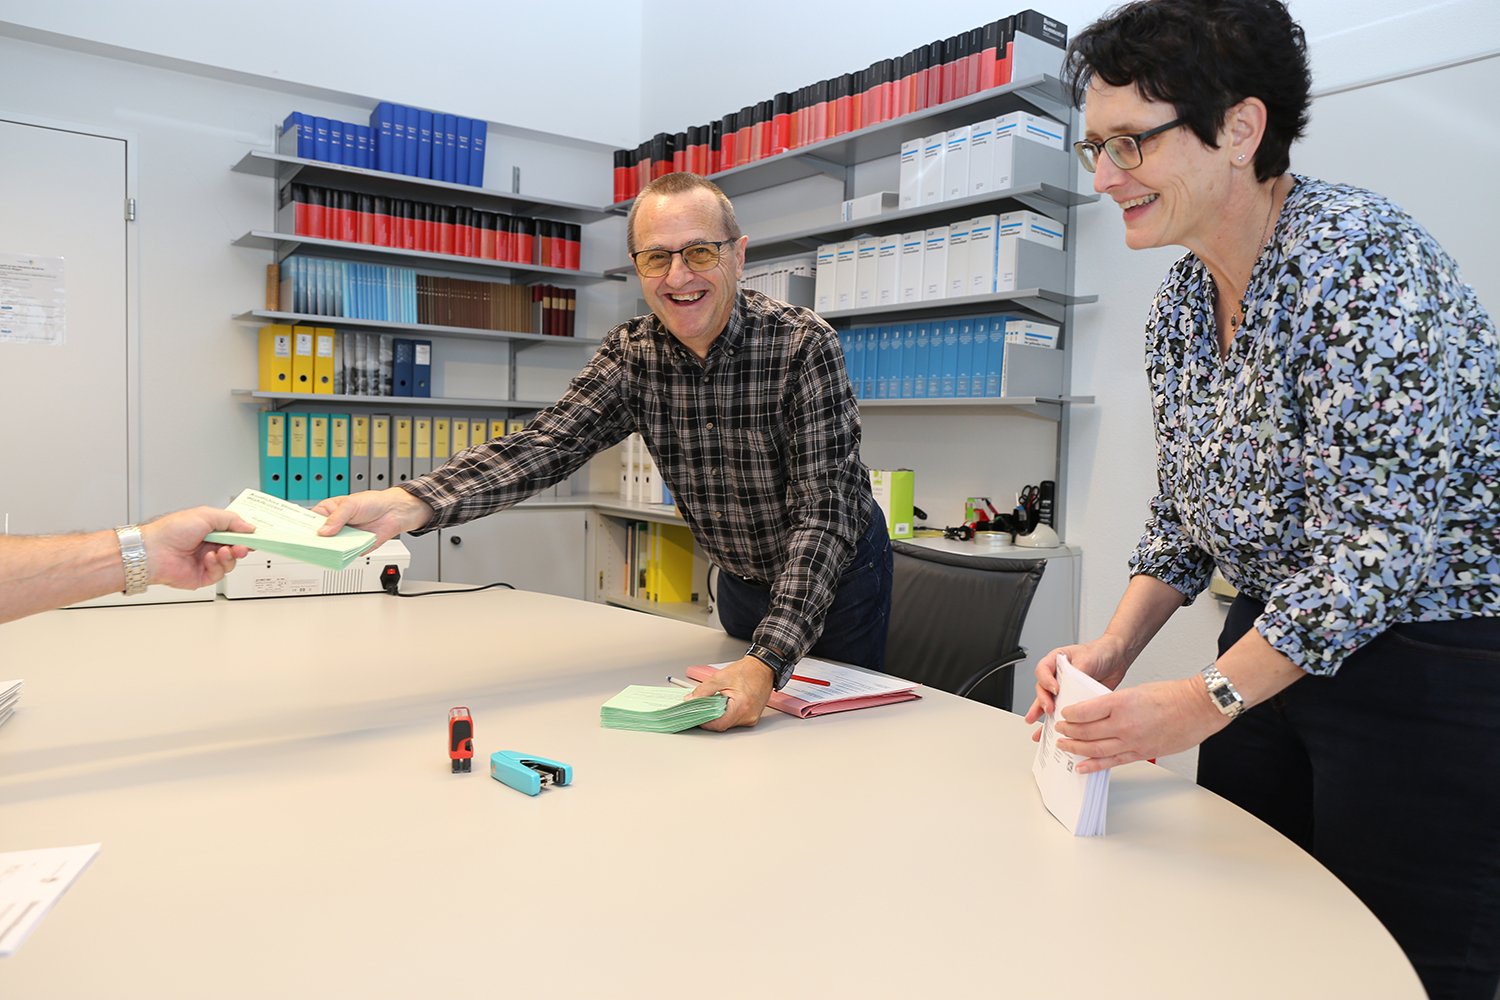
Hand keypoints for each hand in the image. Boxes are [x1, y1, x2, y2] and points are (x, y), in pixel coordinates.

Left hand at [140, 507, 254, 589]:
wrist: (153, 551)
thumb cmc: (170, 531)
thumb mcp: (205, 515)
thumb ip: (231, 519)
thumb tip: (249, 526)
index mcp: (210, 529)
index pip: (235, 532)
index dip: (246, 534)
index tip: (257, 535)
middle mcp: (209, 545)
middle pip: (236, 548)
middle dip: (242, 547)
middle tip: (243, 546)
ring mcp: (206, 561)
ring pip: (231, 562)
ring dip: (229, 556)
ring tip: (222, 551)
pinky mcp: (203, 576)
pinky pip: (220, 574)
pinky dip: (217, 566)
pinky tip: (209, 559)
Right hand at [312, 488, 433, 546]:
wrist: (394, 512)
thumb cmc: (372, 502)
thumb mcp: (351, 504)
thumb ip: (337, 518)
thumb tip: (323, 531)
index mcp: (328, 512)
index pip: (308, 521)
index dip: (300, 527)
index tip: (292, 534)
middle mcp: (333, 527)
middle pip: (317, 538)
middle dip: (311, 542)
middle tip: (303, 546)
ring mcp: (343, 538)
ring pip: (329, 549)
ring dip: (325, 552)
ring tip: (317, 553)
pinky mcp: (353, 549)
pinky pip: (344, 556)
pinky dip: (340, 558)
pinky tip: (335, 558)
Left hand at [689, 655, 774, 730]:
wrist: (764, 667)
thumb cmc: (748, 671)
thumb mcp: (720, 677)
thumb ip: (703, 691)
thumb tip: (691, 700)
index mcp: (741, 707)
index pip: (718, 724)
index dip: (704, 721)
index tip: (696, 716)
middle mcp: (748, 716)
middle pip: (723, 725)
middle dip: (711, 717)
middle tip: (704, 706)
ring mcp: (752, 718)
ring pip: (729, 723)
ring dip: (720, 715)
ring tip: (719, 701)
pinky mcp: (753, 717)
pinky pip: (736, 720)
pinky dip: (728, 713)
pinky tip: (727, 703)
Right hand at [1024, 636, 1131, 725]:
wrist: (1117, 658)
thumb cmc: (1100, 651)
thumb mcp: (1086, 659)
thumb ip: (1076, 674)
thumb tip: (1069, 689)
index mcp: (1055, 661)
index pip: (1042, 670)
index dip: (1046, 681)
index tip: (1055, 690)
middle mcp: (1057, 675)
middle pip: (1042, 688)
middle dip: (1041, 701)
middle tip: (1048, 709)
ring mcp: (1065, 688)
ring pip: (1049, 701)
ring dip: (1042, 713)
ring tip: (1036, 721)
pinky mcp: (1074, 698)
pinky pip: (1065, 709)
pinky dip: (1060, 719)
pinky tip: (1055, 726)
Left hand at [1051, 676, 1227, 772]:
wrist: (1197, 708)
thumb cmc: (1172, 696)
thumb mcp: (1136, 690)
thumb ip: (1115, 702)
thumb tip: (1098, 711)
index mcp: (1120, 702)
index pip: (1084, 711)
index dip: (1070, 714)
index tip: (1064, 714)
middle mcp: (1123, 724)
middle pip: (1086, 731)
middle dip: (1068, 732)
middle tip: (1059, 730)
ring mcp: (1132, 741)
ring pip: (1095, 749)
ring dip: (1076, 748)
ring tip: (1064, 746)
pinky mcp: (1141, 753)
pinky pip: (1112, 762)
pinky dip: (1094, 765)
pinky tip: (1082, 766)